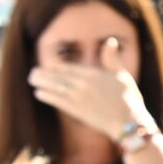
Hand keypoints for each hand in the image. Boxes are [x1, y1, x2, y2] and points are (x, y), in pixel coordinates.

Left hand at [27, 37, 152, 144]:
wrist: (129, 122)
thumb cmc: (129, 99)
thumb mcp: (123, 75)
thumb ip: (112, 59)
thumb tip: (111, 41)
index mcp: (93, 74)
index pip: (68, 67)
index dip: (56, 67)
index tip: (49, 66)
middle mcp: (82, 83)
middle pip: (57, 75)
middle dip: (43, 74)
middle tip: (33, 73)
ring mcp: (78, 97)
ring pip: (53, 86)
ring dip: (41, 82)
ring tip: (32, 80)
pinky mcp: (76, 110)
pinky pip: (56, 100)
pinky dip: (45, 95)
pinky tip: (38, 93)